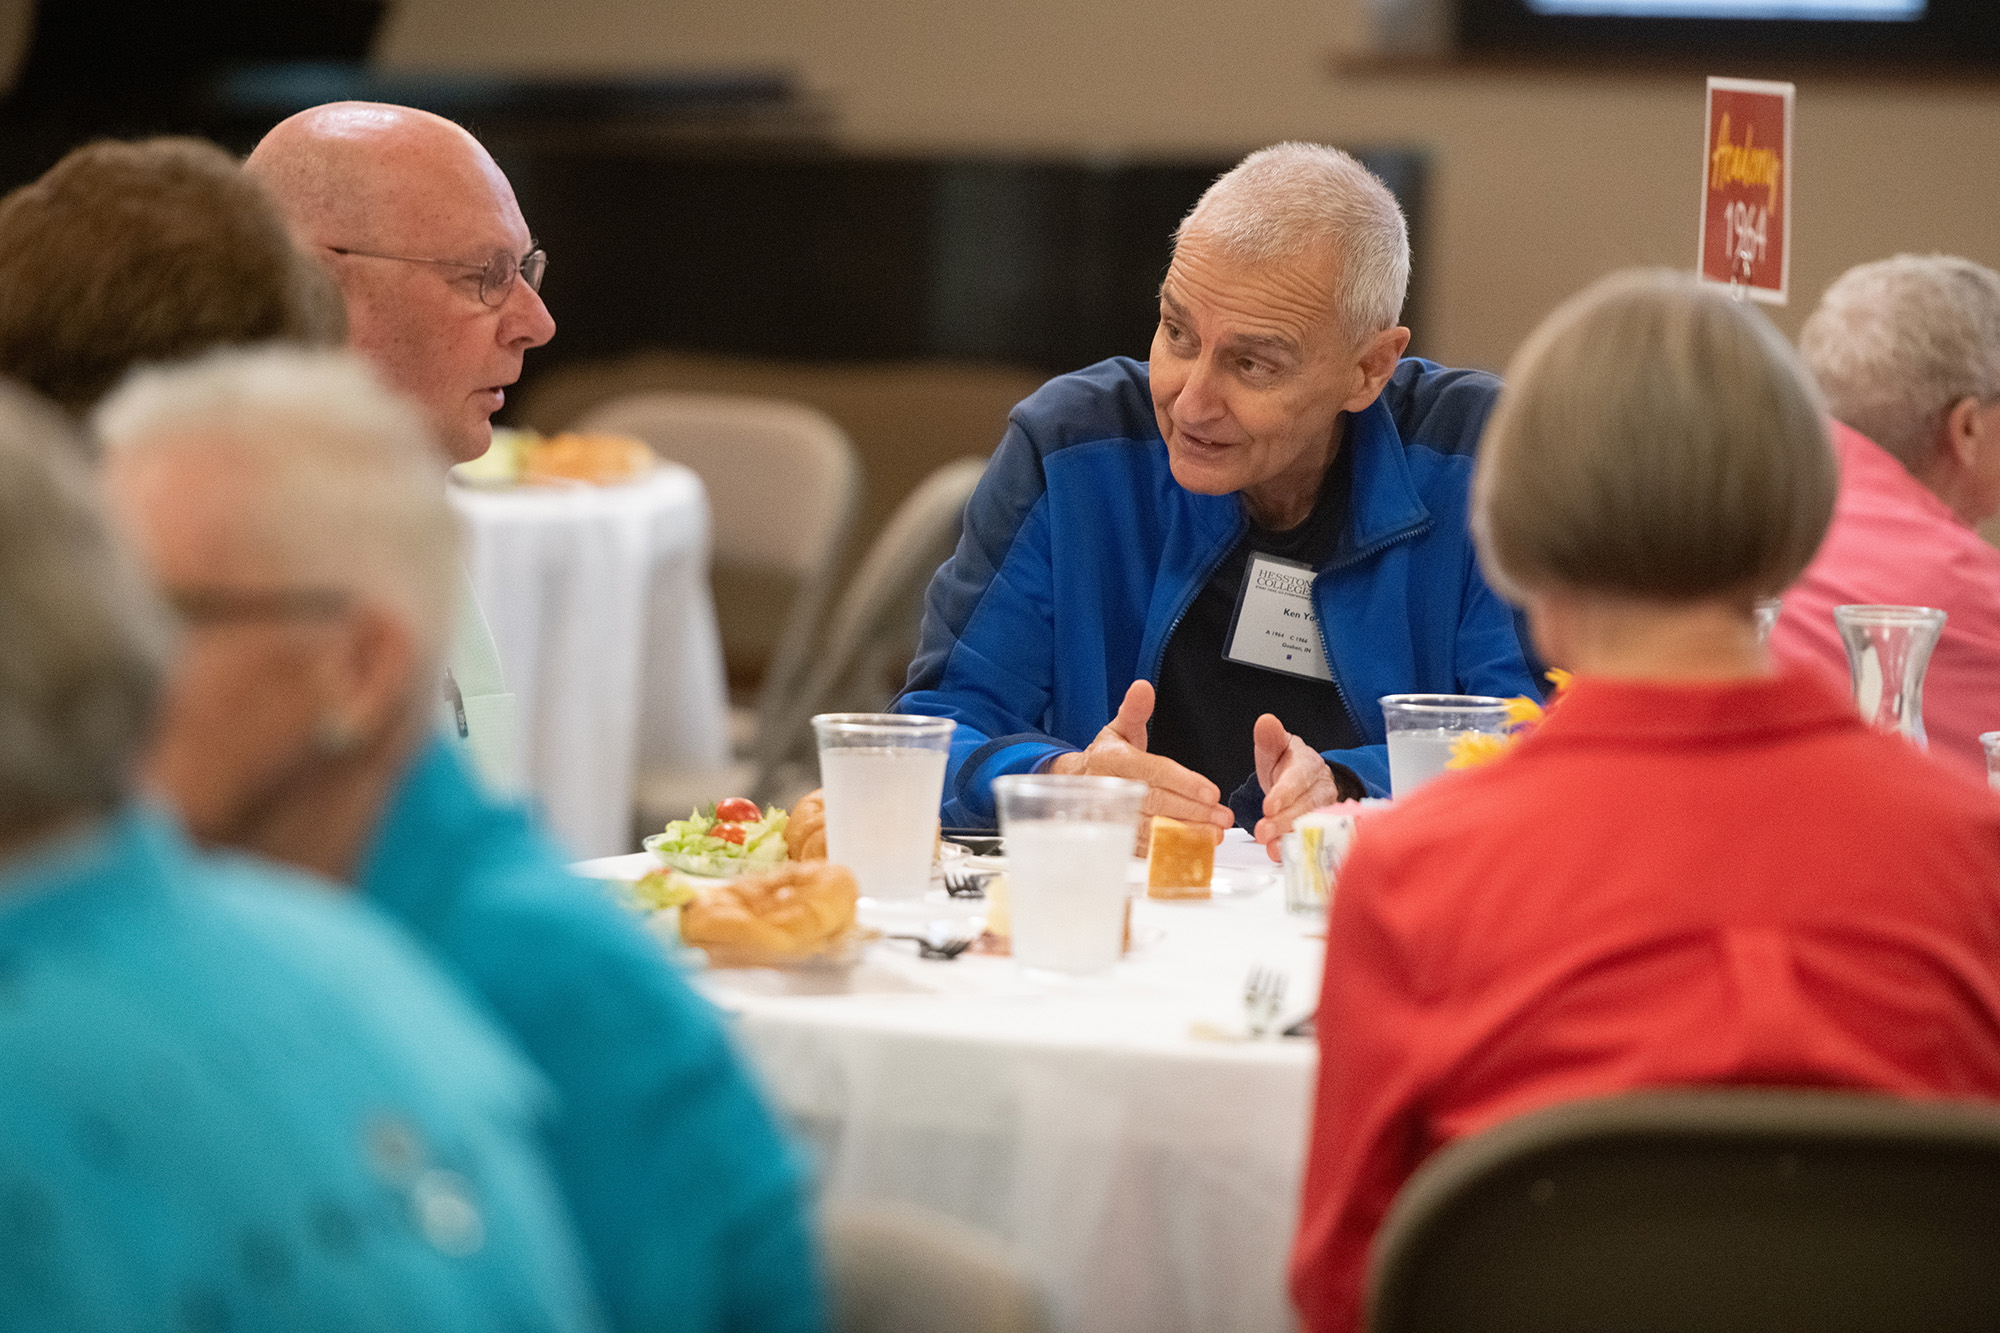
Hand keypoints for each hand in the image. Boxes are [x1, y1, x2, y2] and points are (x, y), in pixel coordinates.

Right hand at [1048, 680, 1230, 840]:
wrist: (1075, 787)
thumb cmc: (1105, 758)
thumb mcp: (1117, 729)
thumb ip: (1134, 710)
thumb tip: (1143, 687)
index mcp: (1115, 761)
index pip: (1155, 772)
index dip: (1184, 783)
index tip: (1211, 792)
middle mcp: (1113, 790)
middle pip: (1157, 803)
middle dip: (1193, 811)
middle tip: (1222, 817)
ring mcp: (1113, 817)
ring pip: (1152, 829)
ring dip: (1185, 833)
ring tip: (1213, 834)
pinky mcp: (1116, 837)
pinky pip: (1143, 848)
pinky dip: (1168, 851)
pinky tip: (1192, 849)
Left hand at [1251, 713, 1345, 859]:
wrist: (1302, 780)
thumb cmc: (1286, 763)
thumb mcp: (1275, 747)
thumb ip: (1269, 738)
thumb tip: (1265, 721)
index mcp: (1309, 764)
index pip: (1298, 778)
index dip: (1285, 792)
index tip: (1268, 805)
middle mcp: (1322, 788)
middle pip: (1306, 806)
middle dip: (1284, 820)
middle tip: (1262, 831)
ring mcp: (1324, 810)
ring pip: (1311, 825)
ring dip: (1290, 837)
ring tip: (1271, 848)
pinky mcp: (1322, 828)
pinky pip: (1312, 839)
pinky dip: (1296, 848)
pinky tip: (1280, 855)